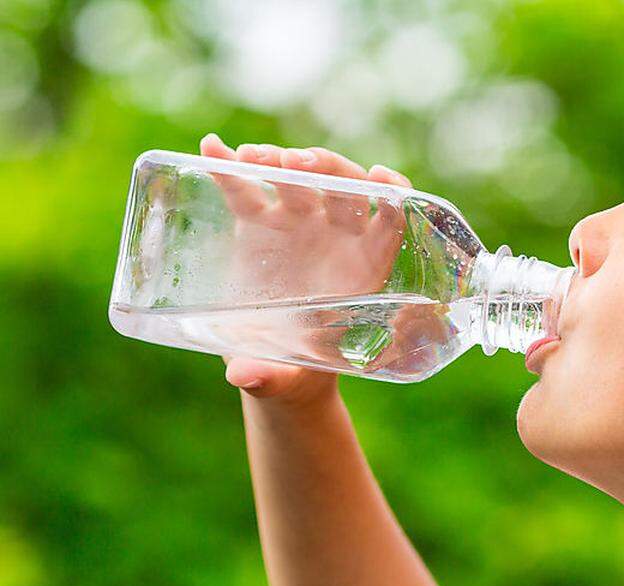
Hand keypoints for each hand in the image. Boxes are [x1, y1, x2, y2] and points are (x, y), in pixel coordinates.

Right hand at [200, 132, 413, 402]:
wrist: (270, 362)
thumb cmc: (296, 370)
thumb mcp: (286, 377)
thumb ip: (272, 376)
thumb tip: (245, 377)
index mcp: (364, 267)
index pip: (391, 221)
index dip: (393, 194)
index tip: (381, 177)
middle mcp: (337, 237)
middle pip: (344, 189)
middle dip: (328, 170)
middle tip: (300, 163)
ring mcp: (298, 224)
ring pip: (298, 179)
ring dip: (280, 162)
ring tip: (254, 158)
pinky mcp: (259, 222)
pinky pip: (247, 189)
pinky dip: (230, 168)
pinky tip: (211, 150)